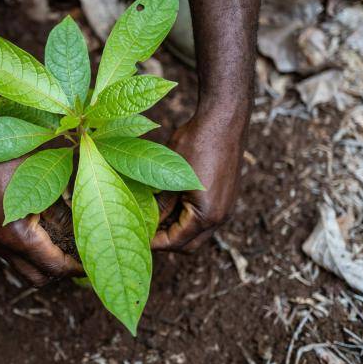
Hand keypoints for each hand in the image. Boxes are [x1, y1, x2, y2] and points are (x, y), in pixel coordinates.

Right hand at [0, 160, 83, 285]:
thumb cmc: (11, 160)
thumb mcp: (44, 185)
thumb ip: (63, 214)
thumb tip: (84, 231)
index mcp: (19, 236)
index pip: (54, 267)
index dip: (76, 268)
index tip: (93, 262)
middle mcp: (2, 246)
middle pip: (38, 278)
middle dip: (61, 272)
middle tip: (80, 257)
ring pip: (24, 269)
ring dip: (45, 264)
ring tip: (65, 246)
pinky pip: (14, 256)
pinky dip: (32, 254)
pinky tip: (46, 234)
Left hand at [152, 113, 246, 251]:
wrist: (224, 119)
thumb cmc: (197, 142)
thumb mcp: (170, 176)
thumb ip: (160, 204)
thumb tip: (147, 222)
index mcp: (207, 215)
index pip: (176, 242)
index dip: (154, 242)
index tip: (136, 235)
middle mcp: (221, 216)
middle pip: (189, 244)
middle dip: (166, 241)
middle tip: (144, 230)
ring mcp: (226, 207)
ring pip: (197, 232)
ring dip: (176, 228)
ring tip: (154, 215)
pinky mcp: (225, 196)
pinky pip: (204, 217)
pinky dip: (187, 216)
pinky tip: (170, 203)